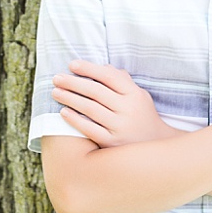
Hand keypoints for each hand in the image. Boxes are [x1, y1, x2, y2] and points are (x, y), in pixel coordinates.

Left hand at [51, 59, 177, 146]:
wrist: (156, 147)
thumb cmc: (142, 116)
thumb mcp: (138, 95)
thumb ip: (122, 81)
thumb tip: (103, 66)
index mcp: (134, 94)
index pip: (109, 76)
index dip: (89, 69)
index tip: (72, 64)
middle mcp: (128, 109)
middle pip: (96, 92)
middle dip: (73, 83)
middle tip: (56, 78)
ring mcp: (120, 127)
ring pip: (90, 109)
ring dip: (70, 99)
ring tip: (55, 92)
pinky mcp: (112, 143)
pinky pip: (90, 129)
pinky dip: (75, 119)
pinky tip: (63, 112)